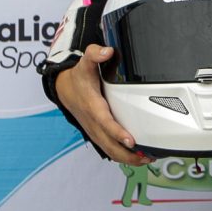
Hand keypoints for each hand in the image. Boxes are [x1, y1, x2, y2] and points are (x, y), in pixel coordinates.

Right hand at [55, 44, 151, 164]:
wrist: (64, 88)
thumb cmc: (79, 77)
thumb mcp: (85, 62)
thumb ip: (95, 54)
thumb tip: (107, 52)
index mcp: (92, 106)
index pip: (105, 122)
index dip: (118, 133)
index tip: (131, 140)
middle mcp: (93, 122)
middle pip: (109, 144)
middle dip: (128, 153)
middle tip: (147, 156)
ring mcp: (94, 130)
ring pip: (109, 150)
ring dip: (127, 158)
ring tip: (147, 159)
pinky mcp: (97, 133)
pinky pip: (108, 148)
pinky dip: (122, 155)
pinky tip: (136, 156)